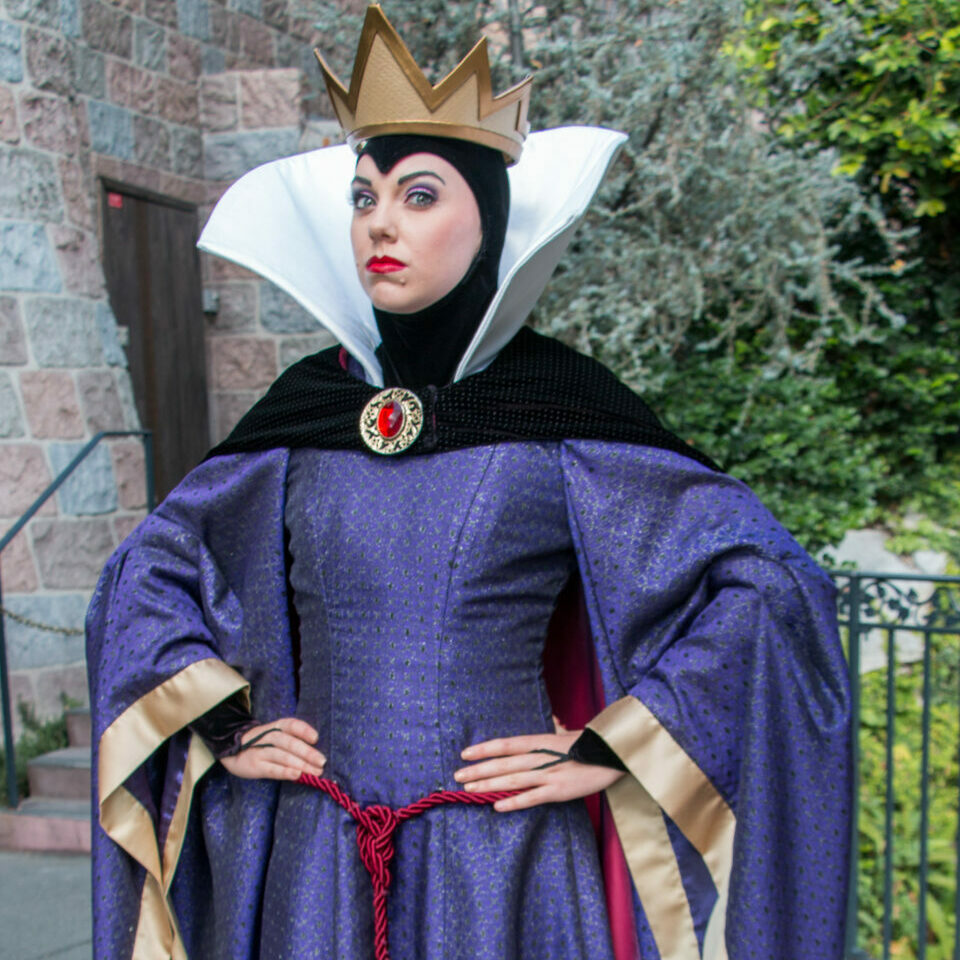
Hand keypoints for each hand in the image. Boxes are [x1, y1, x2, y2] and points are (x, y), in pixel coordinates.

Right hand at [219, 717, 325, 780]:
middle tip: (322, 761)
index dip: (304, 730)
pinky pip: (271, 769)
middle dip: (307, 752)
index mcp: (275, 727)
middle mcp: (267, 737)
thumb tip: (316, 753)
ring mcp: (260, 751)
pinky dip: (285, 772)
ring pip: (282, 756)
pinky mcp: (254, 766)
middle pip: (289, 742)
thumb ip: (292, 740)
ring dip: (301, 764)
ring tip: (315, 771)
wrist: (231, 749)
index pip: (291, 724)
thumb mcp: (274, 736)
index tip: (316, 738)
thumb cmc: (261, 744)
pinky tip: (297, 775)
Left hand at [454, 731, 624, 811]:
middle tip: (457, 775)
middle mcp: (540, 757)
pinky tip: (496, 805)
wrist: (612, 755)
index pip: (505, 744)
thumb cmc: (587, 744)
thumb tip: (547, 723)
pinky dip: (513, 802)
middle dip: (478, 770)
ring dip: (488, 785)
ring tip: (469, 789)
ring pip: (512, 780)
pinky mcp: (558, 792)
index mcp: (540, 741)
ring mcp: (548, 775)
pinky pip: (531, 798)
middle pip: (503, 763)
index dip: (483, 749)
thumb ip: (549, 732)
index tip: (464, 753)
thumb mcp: (564, 734)